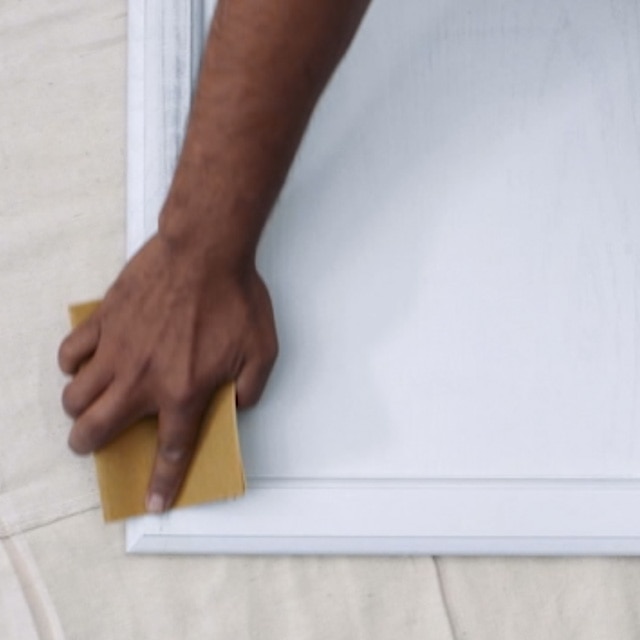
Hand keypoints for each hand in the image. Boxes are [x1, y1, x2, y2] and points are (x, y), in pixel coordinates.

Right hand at [58, 233, 277, 512]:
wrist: (206, 250)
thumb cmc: (236, 297)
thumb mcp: (262, 350)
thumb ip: (250, 388)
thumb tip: (237, 406)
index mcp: (184, 390)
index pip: (170, 450)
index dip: (161, 482)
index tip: (152, 502)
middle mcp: (142, 378)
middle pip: (96, 430)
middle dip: (88, 446)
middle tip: (94, 441)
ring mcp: (117, 349)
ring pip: (75, 396)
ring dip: (79, 408)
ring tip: (92, 401)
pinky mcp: (104, 320)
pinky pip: (70, 352)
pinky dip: (72, 363)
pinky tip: (87, 360)